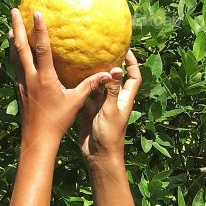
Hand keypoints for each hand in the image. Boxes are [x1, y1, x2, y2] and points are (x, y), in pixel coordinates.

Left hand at [8, 7, 112, 142]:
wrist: (38, 138)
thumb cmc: (58, 121)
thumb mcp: (76, 102)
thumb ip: (90, 85)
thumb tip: (108, 74)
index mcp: (45, 78)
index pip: (41, 48)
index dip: (39, 29)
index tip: (37, 12)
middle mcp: (30, 77)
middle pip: (20, 47)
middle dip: (16, 27)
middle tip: (14, 10)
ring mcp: (22, 82)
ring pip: (14, 55)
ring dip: (12, 39)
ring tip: (10, 25)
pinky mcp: (19, 89)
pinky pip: (15, 66)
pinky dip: (13, 54)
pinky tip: (14, 51)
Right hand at [78, 50, 140, 165]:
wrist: (98, 156)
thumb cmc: (109, 135)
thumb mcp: (110, 110)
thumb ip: (112, 90)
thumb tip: (117, 68)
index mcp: (124, 99)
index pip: (133, 77)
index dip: (132, 63)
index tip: (125, 50)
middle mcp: (113, 100)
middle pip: (113, 79)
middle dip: (108, 65)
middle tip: (98, 51)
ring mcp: (100, 106)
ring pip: (97, 86)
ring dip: (92, 76)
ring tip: (83, 61)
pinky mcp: (88, 112)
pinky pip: (85, 97)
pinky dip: (81, 89)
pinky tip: (72, 78)